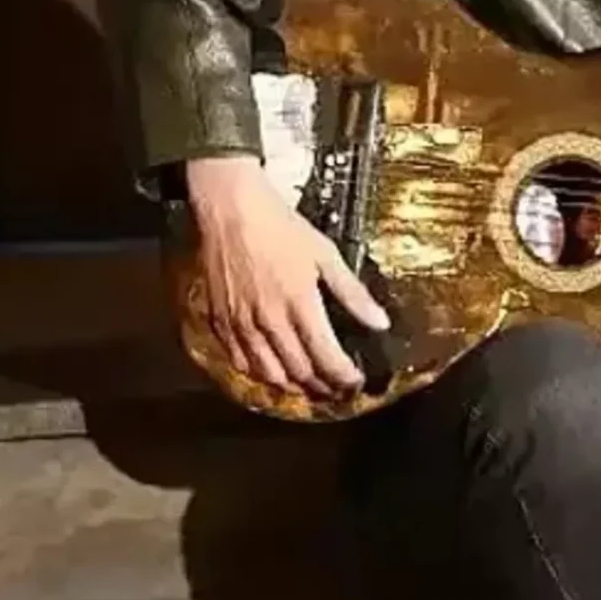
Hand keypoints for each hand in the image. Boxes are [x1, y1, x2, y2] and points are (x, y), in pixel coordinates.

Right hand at [185, 155, 389, 396]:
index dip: (344, 377)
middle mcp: (269, 320)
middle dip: (323, 387)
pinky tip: (273, 372)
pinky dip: (260, 374)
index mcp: (299, 303)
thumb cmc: (279, 226)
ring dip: (293, 387)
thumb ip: (353, 292)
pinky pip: (239, 362)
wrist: (231, 209)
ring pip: (269, 374)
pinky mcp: (220, 321)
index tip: (356, 382)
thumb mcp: (325, 254)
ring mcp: (241, 324)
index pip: (326, 357)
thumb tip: (380, 321)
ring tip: (311, 387)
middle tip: (337, 389)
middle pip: (299, 372)